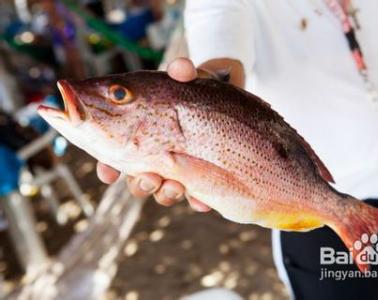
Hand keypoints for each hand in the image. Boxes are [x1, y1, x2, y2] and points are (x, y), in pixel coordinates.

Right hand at [96, 58, 210, 211]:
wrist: (225, 99)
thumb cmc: (194, 88)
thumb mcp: (188, 77)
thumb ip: (182, 71)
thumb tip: (181, 67)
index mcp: (139, 136)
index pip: (114, 157)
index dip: (108, 168)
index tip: (109, 174)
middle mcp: (155, 157)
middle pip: (138, 181)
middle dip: (141, 184)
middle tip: (150, 176)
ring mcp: (178, 170)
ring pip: (163, 192)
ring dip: (165, 194)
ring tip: (175, 186)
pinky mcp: (202, 178)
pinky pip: (196, 197)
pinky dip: (197, 201)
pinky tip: (202, 201)